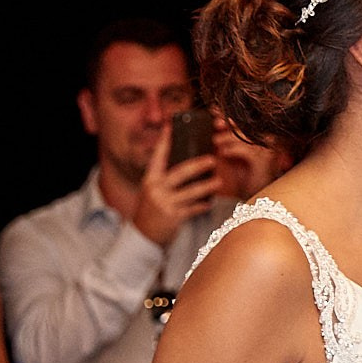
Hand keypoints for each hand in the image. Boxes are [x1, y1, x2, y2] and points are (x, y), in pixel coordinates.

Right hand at [128, 120, 217, 247]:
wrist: (142, 235)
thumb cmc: (151, 209)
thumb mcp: (152, 190)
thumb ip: (164, 178)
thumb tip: (187, 163)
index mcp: (150, 179)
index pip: (158, 156)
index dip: (166, 141)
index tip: (173, 127)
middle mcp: (156, 189)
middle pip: (180, 172)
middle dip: (198, 165)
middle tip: (212, 159)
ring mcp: (165, 203)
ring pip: (191, 192)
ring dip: (207, 186)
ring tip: (218, 181)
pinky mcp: (173, 217)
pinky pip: (193, 209)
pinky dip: (203, 205)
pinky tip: (210, 201)